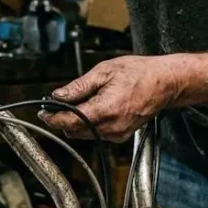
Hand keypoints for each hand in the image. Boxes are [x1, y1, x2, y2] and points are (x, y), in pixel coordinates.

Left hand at [40, 56, 184, 141]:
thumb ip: (78, 86)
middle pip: (74, 131)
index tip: (43, 113)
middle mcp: (111, 127)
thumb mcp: (104, 72)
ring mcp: (117, 134)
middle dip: (63, 119)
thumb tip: (58, 96)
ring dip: (76, 122)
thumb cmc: (139, 73)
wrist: (164, 83)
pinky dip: (89, 124)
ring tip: (80, 102)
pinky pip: (97, 134)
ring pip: (84, 134)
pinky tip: (94, 108)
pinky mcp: (121, 136)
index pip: (70, 122)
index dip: (53, 119)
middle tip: (58, 104)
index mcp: (105, 110)